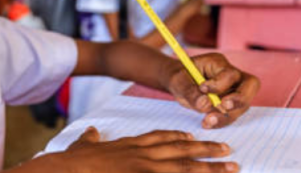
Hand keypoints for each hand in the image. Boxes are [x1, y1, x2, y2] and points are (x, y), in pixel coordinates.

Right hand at [46, 127, 238, 172]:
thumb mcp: (83, 145)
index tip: (192, 136)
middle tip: (227, 149)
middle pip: (180, 150)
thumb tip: (91, 132)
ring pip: (185, 167)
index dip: (177, 136)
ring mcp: (145, 169)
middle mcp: (142, 155)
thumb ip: (91, 139)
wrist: (68, 169)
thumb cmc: (73, 161)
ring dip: (210, 168)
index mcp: (129, 145)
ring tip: (231, 168)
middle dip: (205, 150)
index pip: (158, 137)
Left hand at [161, 53, 259, 128]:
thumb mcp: (178, 81)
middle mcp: (231, 75)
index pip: (229, 73)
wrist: (178, 83)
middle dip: (239, 99)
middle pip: (251, 85)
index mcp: (218, 62)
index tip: (202, 89)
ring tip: (207, 121)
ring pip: (242, 104)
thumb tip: (205, 104)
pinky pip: (233, 114)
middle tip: (223, 107)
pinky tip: (207, 123)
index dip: (219, 85)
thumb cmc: (179, 77)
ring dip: (227, 115)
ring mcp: (234, 90)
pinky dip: (222, 121)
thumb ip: (189, 91)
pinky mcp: (231, 104)